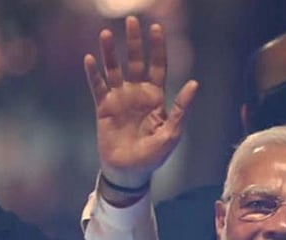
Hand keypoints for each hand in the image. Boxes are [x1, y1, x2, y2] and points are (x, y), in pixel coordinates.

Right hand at [84, 16, 197, 187]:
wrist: (129, 172)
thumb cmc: (153, 156)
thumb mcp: (172, 133)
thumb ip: (181, 108)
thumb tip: (195, 83)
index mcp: (156, 98)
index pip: (157, 67)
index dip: (157, 48)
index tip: (156, 28)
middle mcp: (137, 94)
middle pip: (136, 62)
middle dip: (134, 42)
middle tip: (132, 20)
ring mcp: (120, 99)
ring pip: (114, 70)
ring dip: (110, 53)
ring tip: (107, 34)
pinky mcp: (104, 108)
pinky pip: (98, 87)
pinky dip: (93, 73)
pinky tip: (90, 59)